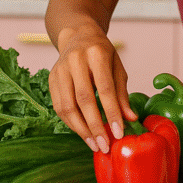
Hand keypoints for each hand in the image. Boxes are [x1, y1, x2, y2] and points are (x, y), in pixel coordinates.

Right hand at [48, 25, 137, 152]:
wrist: (78, 36)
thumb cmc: (102, 53)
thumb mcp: (117, 67)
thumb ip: (122, 93)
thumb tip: (130, 119)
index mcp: (96, 54)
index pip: (104, 88)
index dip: (111, 112)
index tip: (119, 132)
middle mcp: (75, 60)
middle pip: (83, 99)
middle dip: (95, 126)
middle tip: (105, 145)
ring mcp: (60, 70)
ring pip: (67, 106)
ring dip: (81, 130)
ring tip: (94, 144)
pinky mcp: (51, 79)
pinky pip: (59, 107)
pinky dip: (71, 124)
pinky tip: (83, 133)